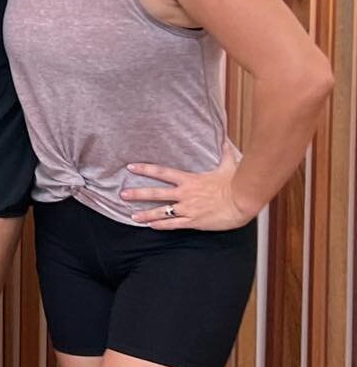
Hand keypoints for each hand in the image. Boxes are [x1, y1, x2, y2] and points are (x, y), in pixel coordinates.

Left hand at [123, 143, 255, 229]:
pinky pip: (174, 224)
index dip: (145, 169)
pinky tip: (151, 227)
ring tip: (132, 216)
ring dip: (146, 214)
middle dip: (138, 194)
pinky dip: (161, 225)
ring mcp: (188, 208)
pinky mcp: (194, 221)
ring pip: (162, 211)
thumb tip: (224, 139)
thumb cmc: (236, 183)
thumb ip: (224, 152)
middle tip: (122, 194)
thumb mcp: (229, 165)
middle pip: (156, 193)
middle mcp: (185, 194)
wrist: (243, 201)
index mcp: (189, 179)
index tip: (131, 167)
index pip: (162, 172)